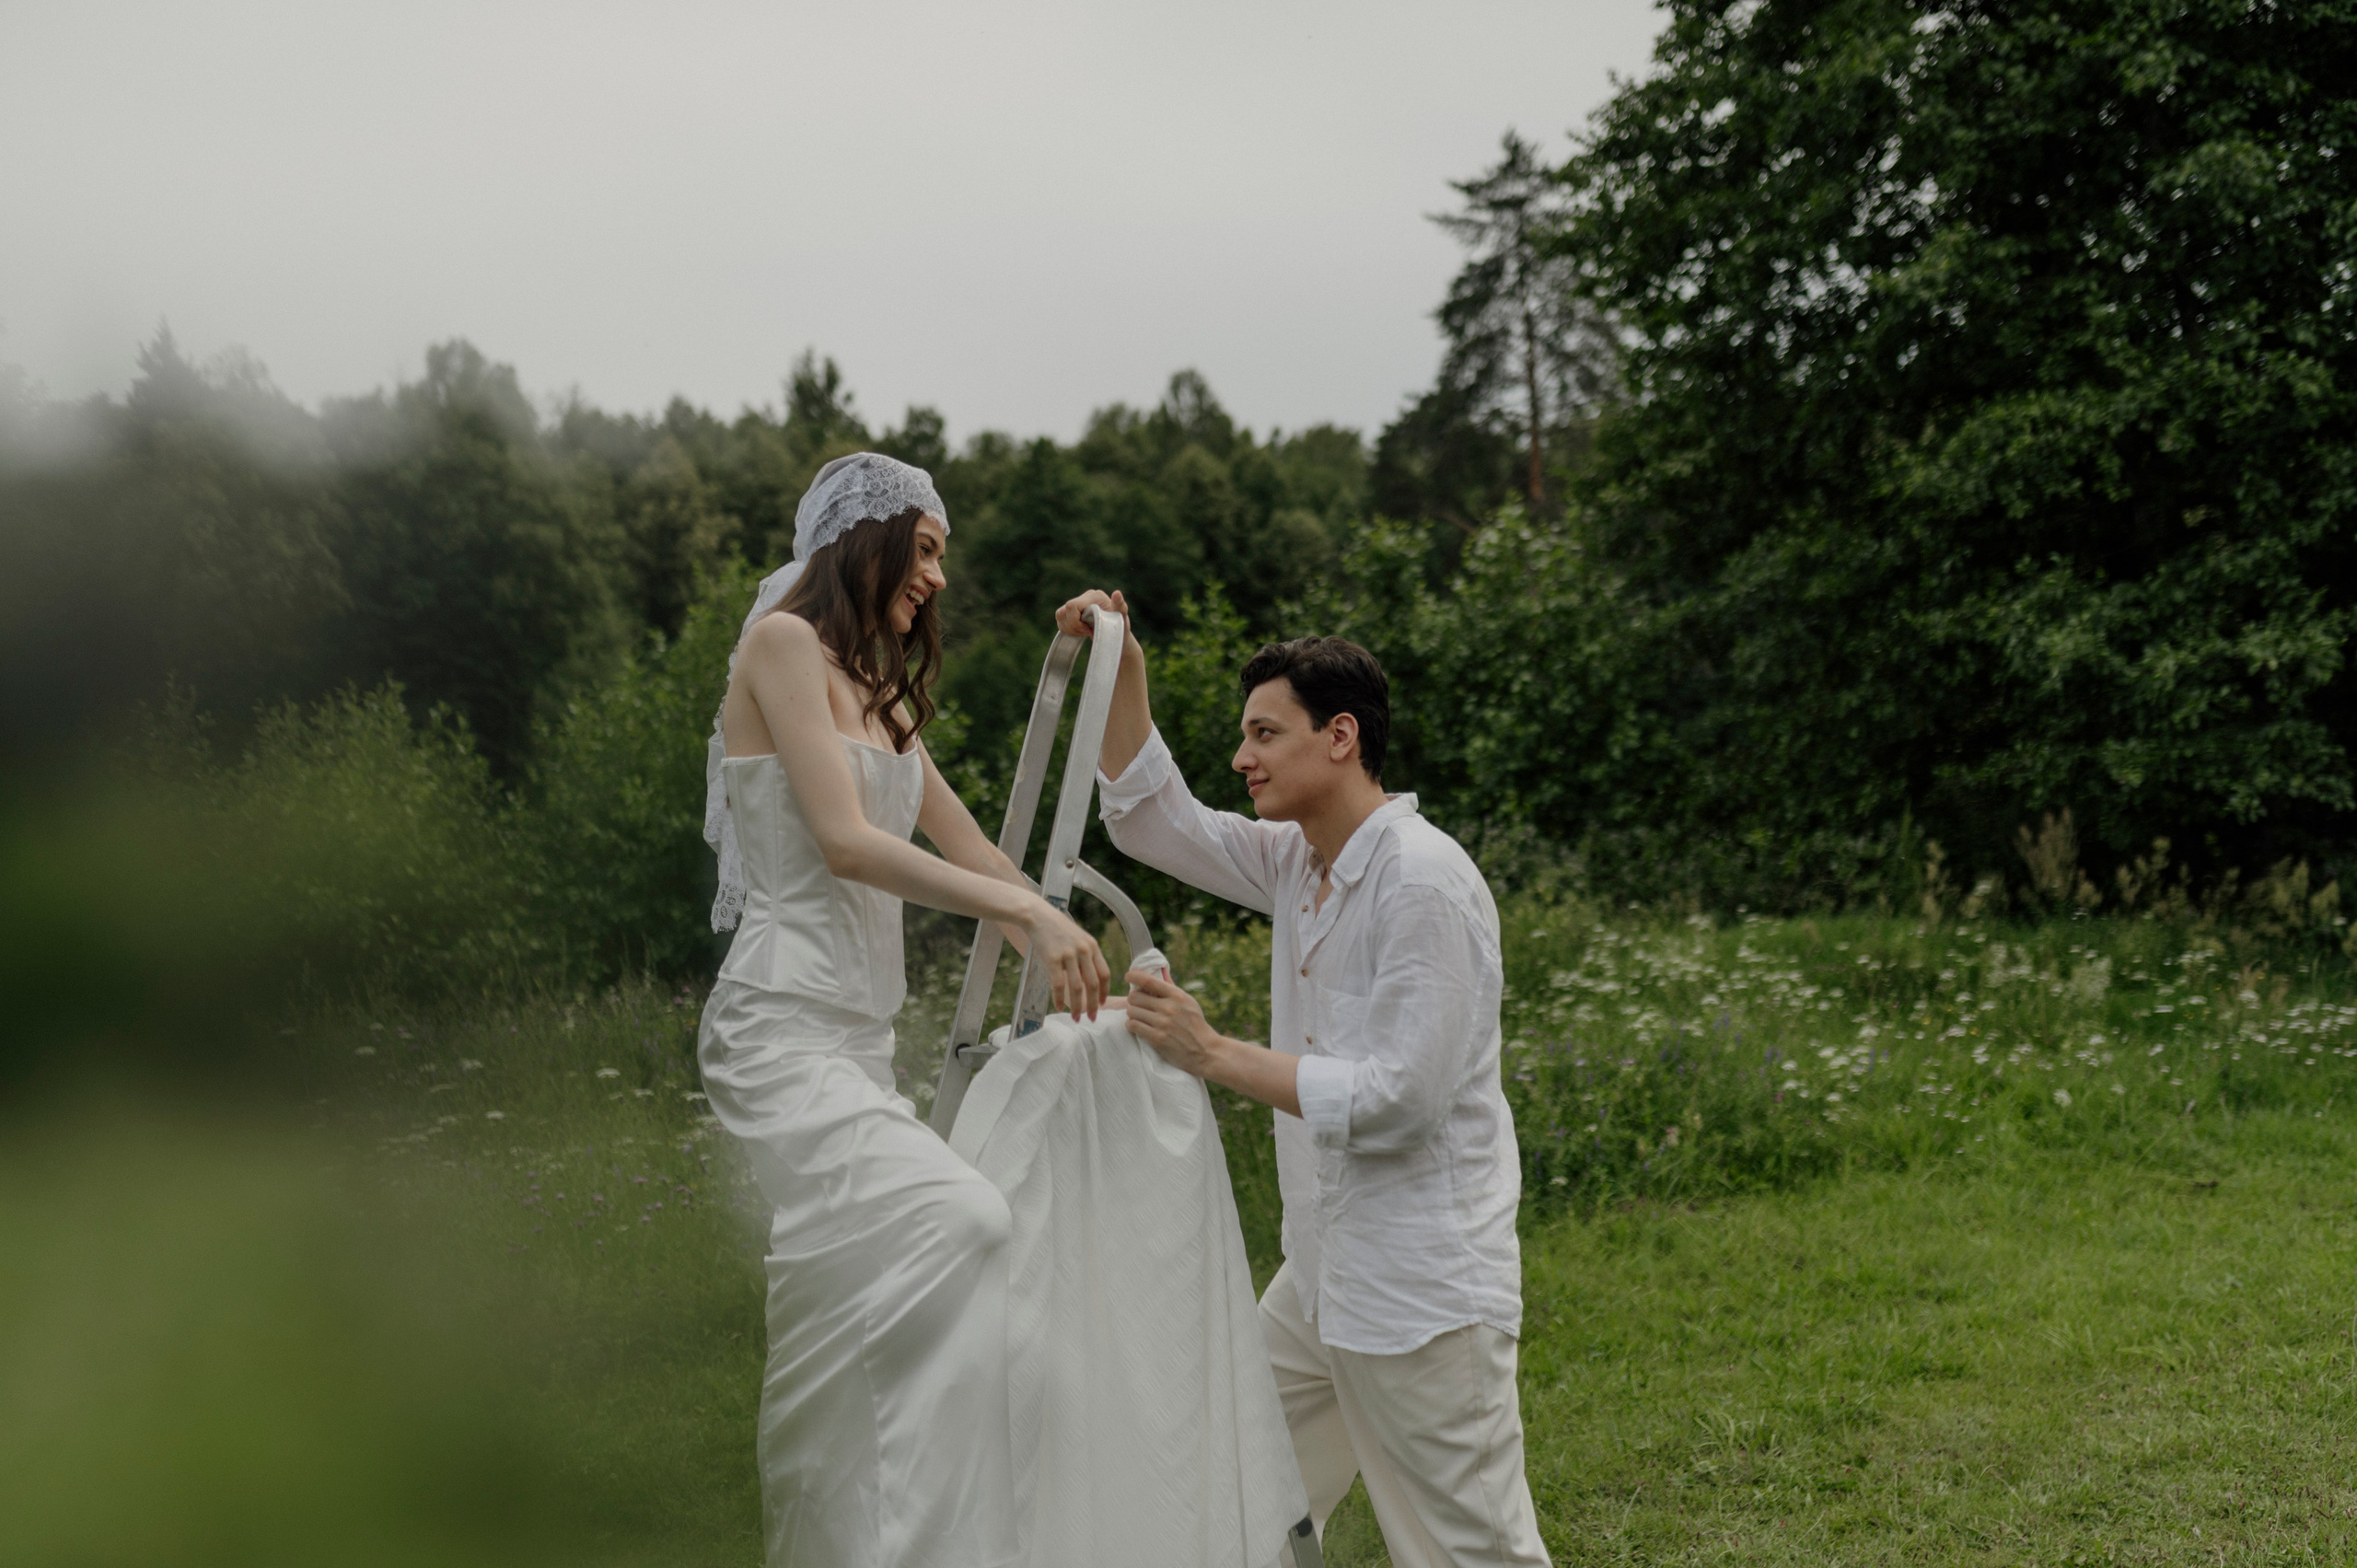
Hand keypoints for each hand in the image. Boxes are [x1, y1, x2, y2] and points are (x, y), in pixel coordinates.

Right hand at [1026, 902, 1112, 1019]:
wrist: (1037, 916)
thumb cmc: (1056, 928)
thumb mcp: (1077, 939)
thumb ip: (1085, 957)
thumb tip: (1087, 981)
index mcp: (1092, 946)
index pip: (1104, 974)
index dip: (1104, 992)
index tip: (1102, 1004)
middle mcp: (1084, 950)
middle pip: (1093, 984)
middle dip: (1094, 1004)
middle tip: (1092, 1018)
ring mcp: (1068, 954)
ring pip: (1077, 988)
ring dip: (1077, 1006)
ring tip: (1075, 1018)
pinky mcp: (1052, 958)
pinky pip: (1058, 984)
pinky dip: (1059, 999)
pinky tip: (1059, 1007)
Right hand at [1055, 589, 1130, 640]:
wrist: (1118, 638)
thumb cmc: (1121, 629)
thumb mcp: (1122, 619)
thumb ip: (1120, 605)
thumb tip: (1117, 593)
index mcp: (1096, 596)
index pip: (1072, 606)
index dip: (1075, 622)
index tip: (1088, 631)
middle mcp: (1087, 596)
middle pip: (1064, 611)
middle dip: (1073, 626)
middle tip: (1087, 632)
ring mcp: (1079, 603)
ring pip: (1060, 614)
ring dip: (1069, 628)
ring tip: (1084, 632)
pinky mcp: (1074, 610)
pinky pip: (1060, 618)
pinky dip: (1067, 628)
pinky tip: (1080, 632)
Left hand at [1122, 968, 1225, 1077]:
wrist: (1205, 1051)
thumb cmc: (1195, 1025)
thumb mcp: (1188, 1002)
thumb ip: (1172, 987)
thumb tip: (1161, 970)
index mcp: (1176, 995)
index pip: (1148, 980)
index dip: (1134, 976)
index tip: (1129, 976)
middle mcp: (1169, 1007)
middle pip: (1134, 996)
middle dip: (1133, 1000)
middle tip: (1138, 1004)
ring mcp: (1162, 1023)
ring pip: (1131, 1011)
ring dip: (1132, 1013)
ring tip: (1139, 1017)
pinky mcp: (1157, 1038)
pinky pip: (1132, 1025)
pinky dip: (1132, 1025)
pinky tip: (1138, 1026)